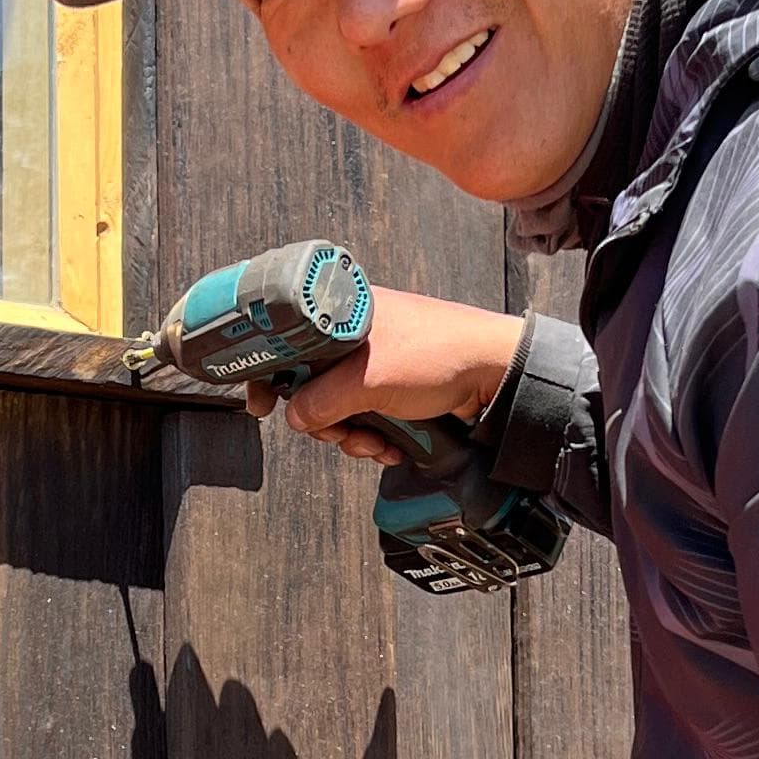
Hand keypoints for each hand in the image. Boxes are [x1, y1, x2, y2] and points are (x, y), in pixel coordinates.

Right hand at [265, 293, 527, 461]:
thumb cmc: (439, 354)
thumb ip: (321, 402)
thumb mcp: (367, 380)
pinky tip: (392, 443)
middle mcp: (356, 336)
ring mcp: (376, 364)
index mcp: (342, 314)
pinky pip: (366, 418)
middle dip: (325, 420)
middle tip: (340, 430)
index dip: (270, 373)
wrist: (496, 373)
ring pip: (338, 409)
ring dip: (353, 435)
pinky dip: (374, 437)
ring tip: (376, 440)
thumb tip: (295, 418)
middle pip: (310, 385)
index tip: (261, 402)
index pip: (287, 341)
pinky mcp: (395, 388)